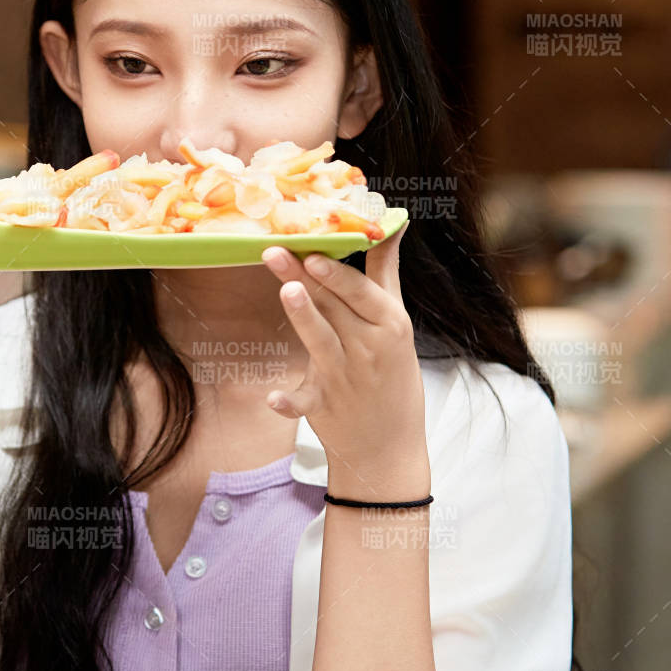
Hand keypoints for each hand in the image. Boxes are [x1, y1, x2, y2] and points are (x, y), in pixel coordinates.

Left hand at [261, 222, 428, 499]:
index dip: (338, 273)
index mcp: (390, 325)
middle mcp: (369, 348)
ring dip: (305, 318)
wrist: (390, 446)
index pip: (362, 292)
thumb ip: (385, 273)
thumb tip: (389, 224)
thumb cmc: (392, 374)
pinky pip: (303, 401)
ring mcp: (345, 379)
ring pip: (320, 341)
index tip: (316, 250)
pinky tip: (273, 398)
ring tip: (287, 291)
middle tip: (277, 251)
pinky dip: (289, 402)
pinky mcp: (323, 406)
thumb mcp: (397, 322)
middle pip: (334, 308)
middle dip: (306, 278)